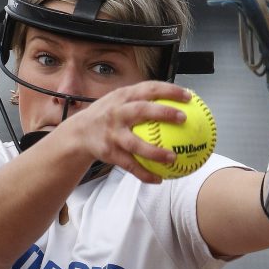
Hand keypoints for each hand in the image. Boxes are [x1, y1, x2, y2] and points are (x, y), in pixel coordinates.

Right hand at [62, 81, 190, 182]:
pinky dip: (144, 174)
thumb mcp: (121, 100)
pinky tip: (159, 179)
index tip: (188, 96)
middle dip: (163, 113)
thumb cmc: (109, 114)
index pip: (148, 89)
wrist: (79, 133)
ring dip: (155, 152)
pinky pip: (130, 166)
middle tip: (184, 118)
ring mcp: (113, 133)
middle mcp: (117, 113)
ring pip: (135, 144)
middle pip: (142, 111)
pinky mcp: (109, 152)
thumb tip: (176, 101)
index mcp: (123, 97)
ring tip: (174, 157)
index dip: (169, 90)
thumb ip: (143, 98)